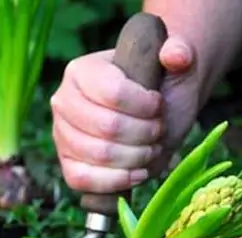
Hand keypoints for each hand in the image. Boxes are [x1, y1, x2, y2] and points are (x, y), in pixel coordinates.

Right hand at [50, 35, 199, 193]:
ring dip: (137, 157)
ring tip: (152, 149)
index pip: (113, 93)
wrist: (153, 116)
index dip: (145, 106)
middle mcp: (64, 102)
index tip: (159, 106)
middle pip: (108, 127)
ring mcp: (62, 136)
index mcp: (81, 71)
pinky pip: (83, 180)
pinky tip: (138, 173)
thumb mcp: (174, 64)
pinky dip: (117, 181)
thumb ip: (180, 51)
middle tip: (158, 131)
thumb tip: (176, 56)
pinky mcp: (68, 165)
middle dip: (145, 134)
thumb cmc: (159, 88)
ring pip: (100, 155)